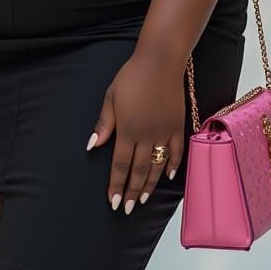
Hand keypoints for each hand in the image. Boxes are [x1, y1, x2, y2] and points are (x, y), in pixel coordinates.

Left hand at [87, 48, 185, 213]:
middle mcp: (146, 135)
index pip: (120, 165)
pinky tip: (168, 177)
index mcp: (127, 129)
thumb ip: (103, 124)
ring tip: (142, 199)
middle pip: (138, 171)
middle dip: (131, 192)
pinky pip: (177, 152)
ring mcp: (164, 132)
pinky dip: (173, 166)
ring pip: (157, 166)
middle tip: (126, 208)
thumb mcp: (111, 98)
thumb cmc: (131, 76)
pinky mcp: (177, 126)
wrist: (159, 61)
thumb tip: (92, 146)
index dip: (116, 185)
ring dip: (150, 185)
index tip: (113, 202)